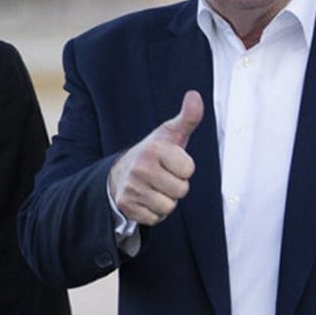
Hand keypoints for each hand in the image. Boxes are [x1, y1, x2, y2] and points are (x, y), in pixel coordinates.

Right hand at [108, 90, 202, 225]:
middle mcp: (140, 168)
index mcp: (153, 149)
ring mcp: (132, 187)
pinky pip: (156, 219)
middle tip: (163, 176)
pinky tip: (146, 198)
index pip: (188, 169)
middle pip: (181, 190)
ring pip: (169, 207)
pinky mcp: (127, 205)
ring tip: (155, 187)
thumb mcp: (170, 134)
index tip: (171, 161)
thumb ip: (187, 117)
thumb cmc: (154, 153)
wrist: (120, 172)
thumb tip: (195, 95)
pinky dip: (154, 212)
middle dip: (176, 186)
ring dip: (165, 200)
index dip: (184, 168)